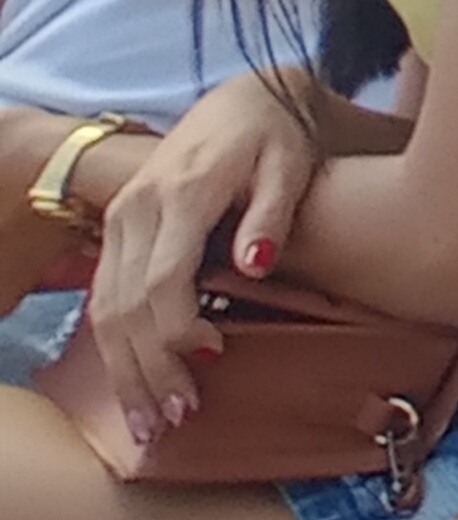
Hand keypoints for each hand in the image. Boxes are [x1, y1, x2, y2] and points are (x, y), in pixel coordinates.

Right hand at [85, 77, 327, 436]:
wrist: (246, 97)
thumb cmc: (277, 133)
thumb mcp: (291, 162)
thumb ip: (273, 212)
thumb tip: (256, 263)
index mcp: (180, 194)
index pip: (165, 279)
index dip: (180, 329)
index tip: (212, 362)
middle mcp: (137, 210)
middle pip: (127, 306)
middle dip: (147, 368)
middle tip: (176, 419)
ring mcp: (121, 221)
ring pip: (106, 310)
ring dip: (125, 370)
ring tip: (151, 422)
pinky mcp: (118, 231)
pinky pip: (104, 299)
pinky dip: (115, 348)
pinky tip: (133, 385)